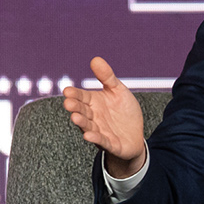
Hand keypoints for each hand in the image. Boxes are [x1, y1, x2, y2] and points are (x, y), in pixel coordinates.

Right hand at [62, 56, 145, 177]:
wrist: (135, 135)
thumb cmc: (124, 112)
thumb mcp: (118, 91)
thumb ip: (107, 77)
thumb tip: (95, 59)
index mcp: (94, 103)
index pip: (81, 97)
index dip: (75, 95)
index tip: (67, 91)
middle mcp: (93, 117)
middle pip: (82, 111)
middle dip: (75, 108)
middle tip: (68, 103)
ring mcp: (100, 131)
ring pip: (88, 126)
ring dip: (82, 123)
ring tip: (75, 117)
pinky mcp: (110, 143)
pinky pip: (101, 141)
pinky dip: (95, 138)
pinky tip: (88, 135)